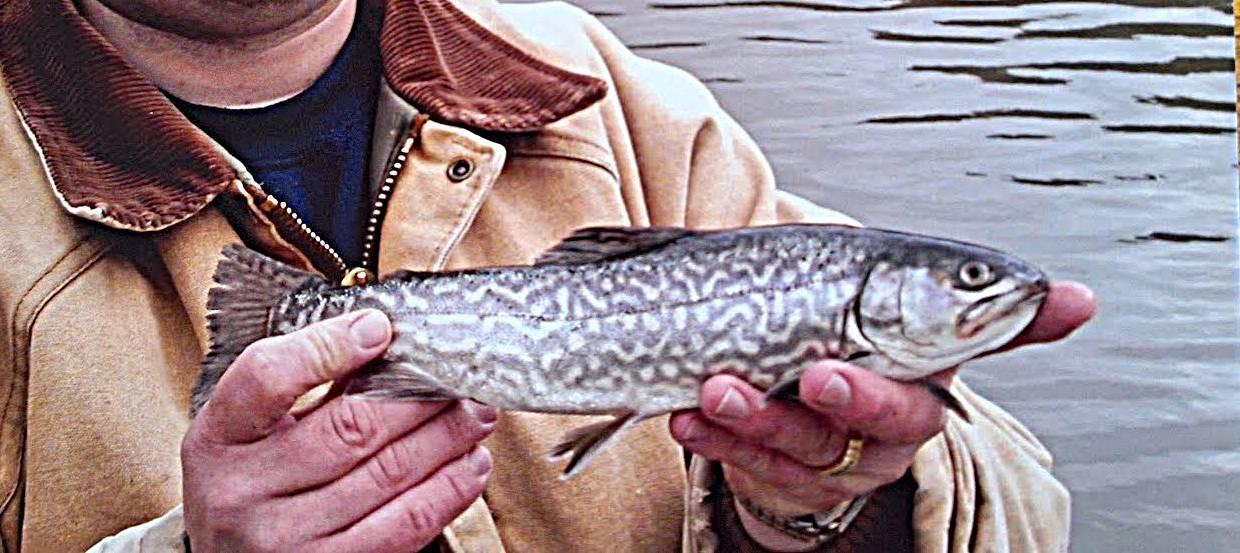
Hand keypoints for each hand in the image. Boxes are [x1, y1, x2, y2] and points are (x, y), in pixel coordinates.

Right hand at [182, 310, 497, 552]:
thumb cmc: (247, 478)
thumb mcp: (247, 427)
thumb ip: (302, 382)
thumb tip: (385, 341)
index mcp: (221, 436)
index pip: (269, 377)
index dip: (330, 346)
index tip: (379, 328)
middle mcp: (245, 490)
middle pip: (350, 428)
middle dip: (419, 396)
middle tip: (459, 376)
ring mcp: (285, 538)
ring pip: (388, 473)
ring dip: (447, 437)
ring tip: (476, 414)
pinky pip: (405, 526)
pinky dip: (448, 489)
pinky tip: (468, 464)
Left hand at [669, 281, 1094, 547]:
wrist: (833, 394)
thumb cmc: (884, 342)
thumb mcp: (935, 320)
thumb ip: (1002, 316)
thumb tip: (1085, 301)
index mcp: (914, 395)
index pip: (903, 405)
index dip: (868, 397)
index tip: (826, 374)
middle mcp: (870, 436)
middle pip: (840, 438)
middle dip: (805, 416)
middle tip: (778, 381)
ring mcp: (820, 454)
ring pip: (787, 448)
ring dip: (746, 418)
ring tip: (710, 385)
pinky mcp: (773, 466)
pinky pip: (739, 459)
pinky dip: (711, 434)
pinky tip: (686, 408)